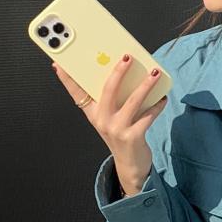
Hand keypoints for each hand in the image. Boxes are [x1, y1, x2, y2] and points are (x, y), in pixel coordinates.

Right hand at [52, 56, 167, 197]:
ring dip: (145, 85)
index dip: (67, 78)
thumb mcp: (108, 118)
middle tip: (127, 57)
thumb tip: (118, 73)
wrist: (130, 165)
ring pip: (133, 100)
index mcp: (93, 113)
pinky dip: (157, 105)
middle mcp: (102, 120)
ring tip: (154, 72)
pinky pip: (148, 116)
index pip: (76, 93)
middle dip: (118, 71)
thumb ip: (109, 98)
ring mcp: (117, 129)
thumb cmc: (120, 135)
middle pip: (108, 90)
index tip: (59, 63)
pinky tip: (162, 97)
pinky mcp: (133, 137)